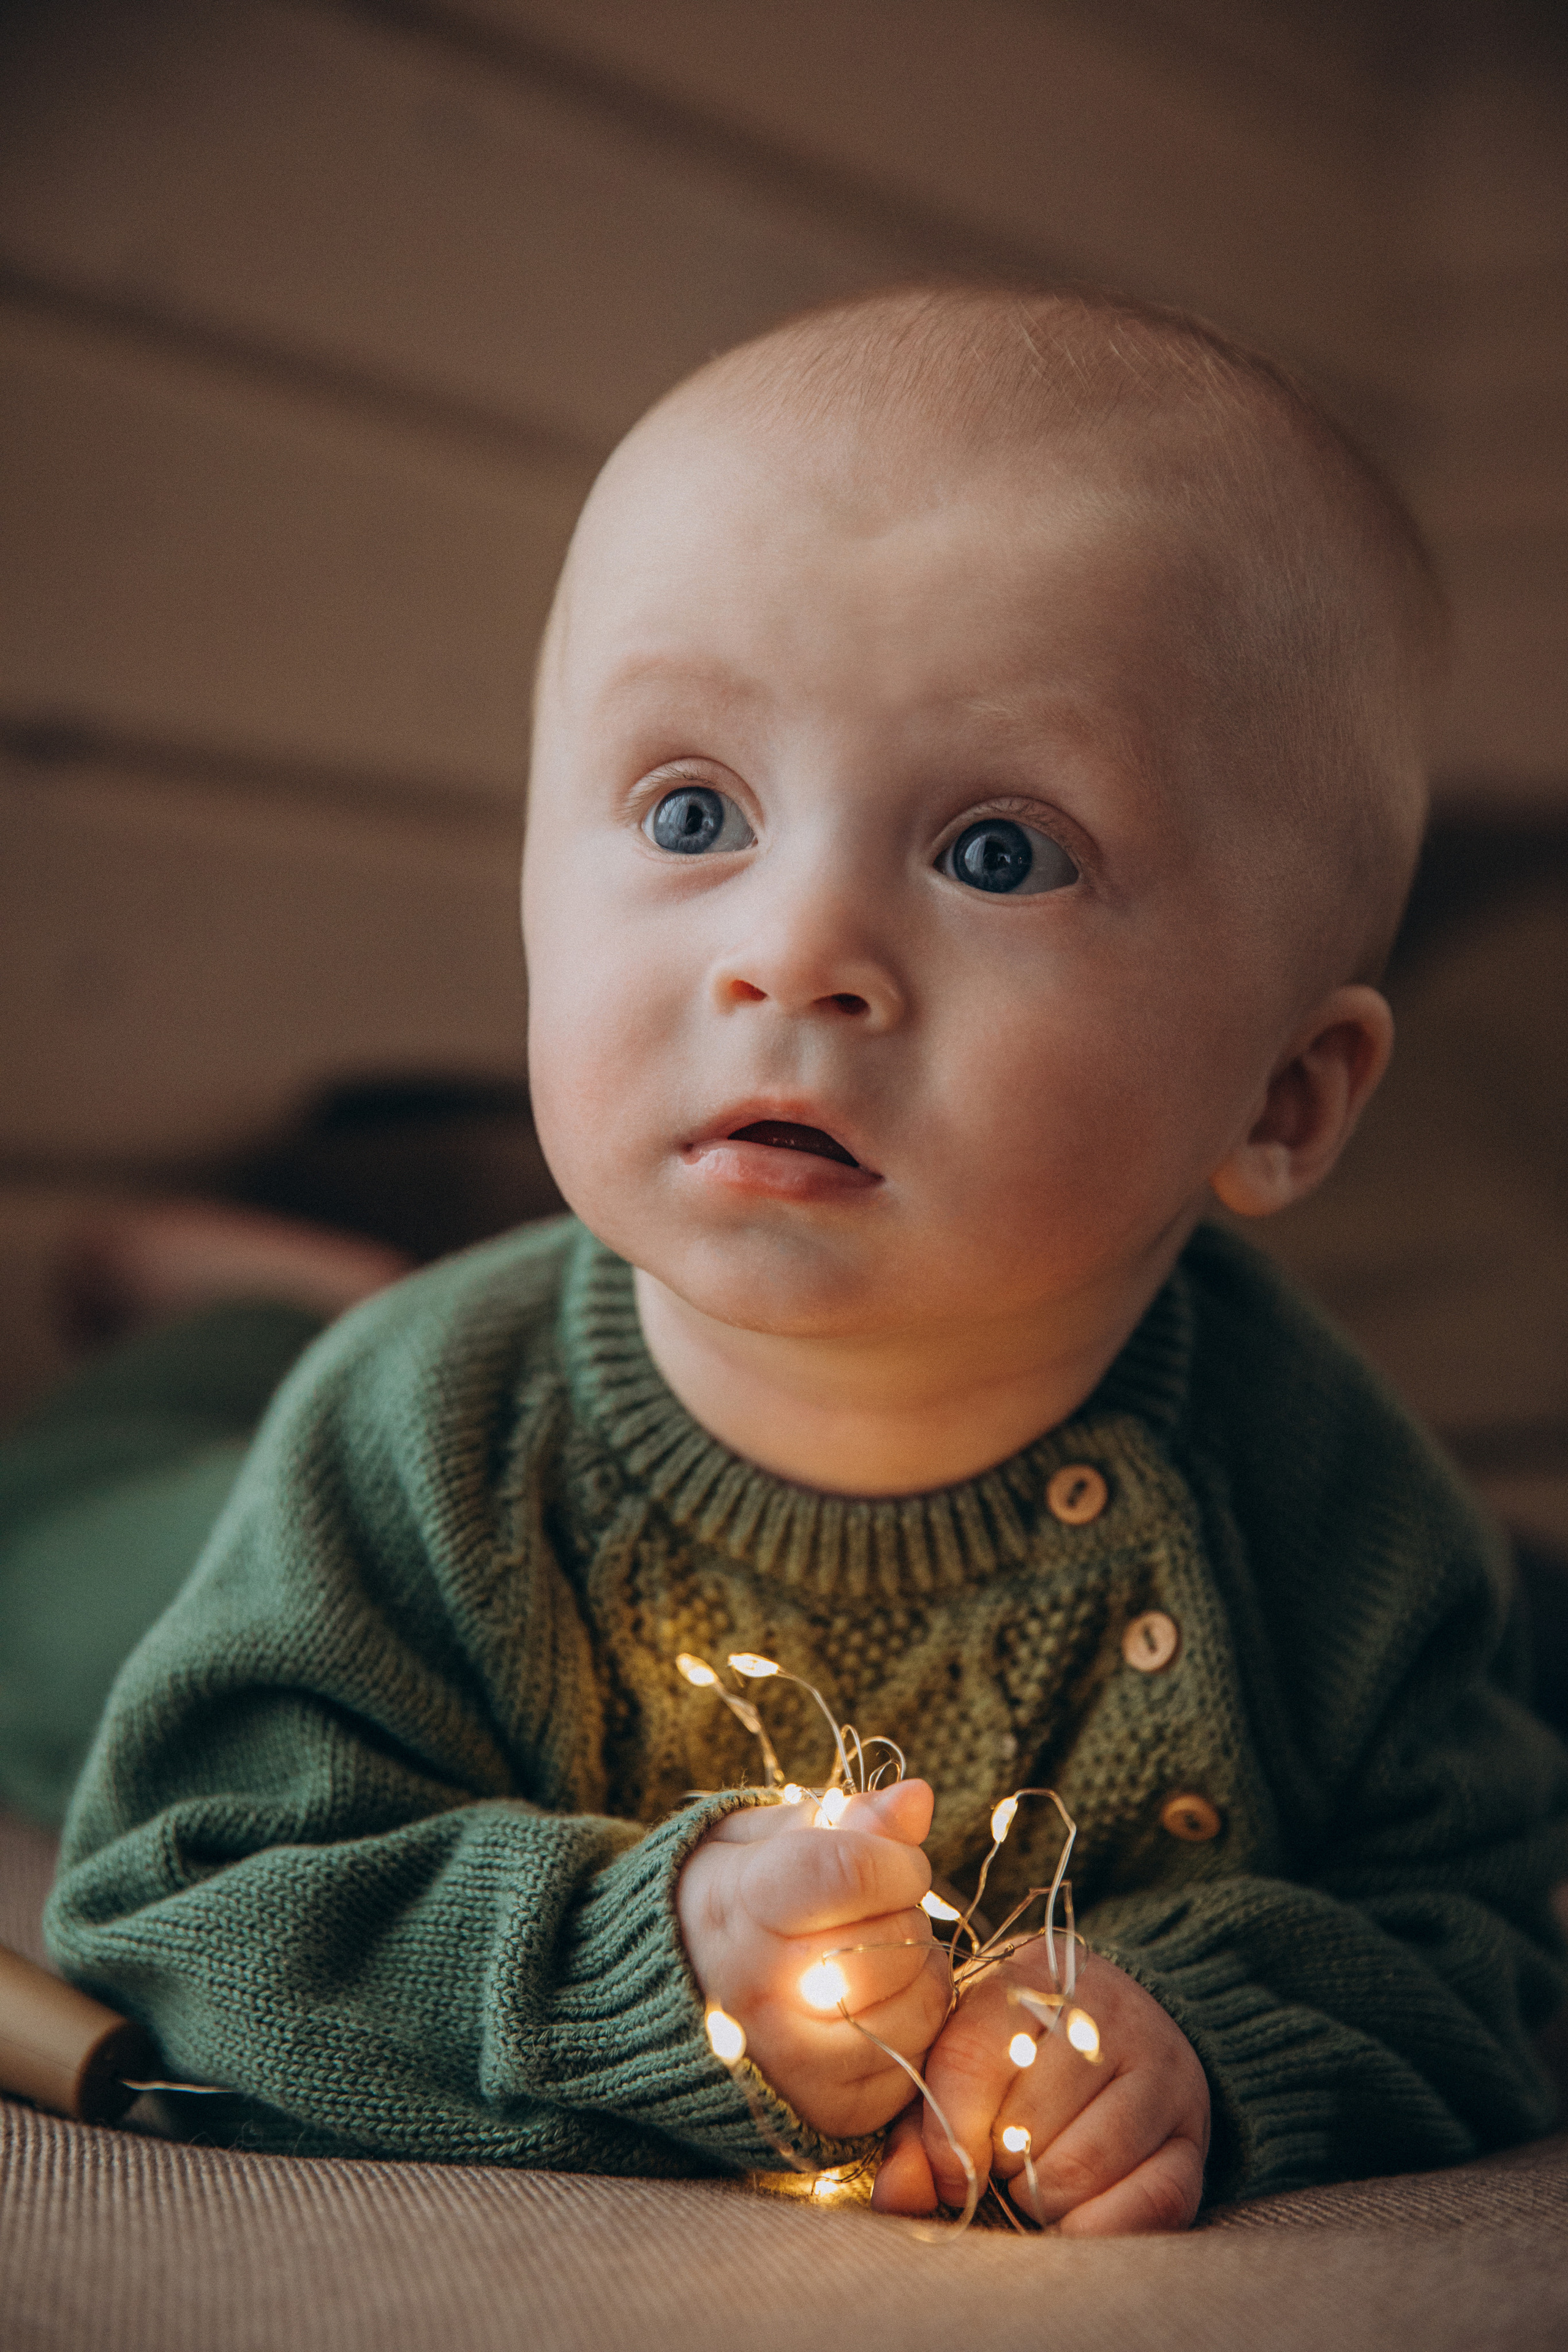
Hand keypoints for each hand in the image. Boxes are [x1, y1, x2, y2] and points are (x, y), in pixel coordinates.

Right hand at [677, 1780, 951, 2139]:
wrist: (663, 2005)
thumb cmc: (723, 1903)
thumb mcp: (758, 1840)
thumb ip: (844, 1818)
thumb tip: (919, 1798)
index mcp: (739, 1909)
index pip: (854, 1870)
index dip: (893, 1856)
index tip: (888, 1858)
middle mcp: (763, 1995)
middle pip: (895, 1937)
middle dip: (903, 1909)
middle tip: (869, 1909)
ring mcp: (797, 2063)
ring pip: (920, 2002)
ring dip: (916, 1967)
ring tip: (869, 1952)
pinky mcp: (832, 2110)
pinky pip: (918, 2058)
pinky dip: (913, 2023)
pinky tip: (871, 2002)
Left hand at [872, 1946, 1208, 2232]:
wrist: (1116, 2031)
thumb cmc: (1015, 2054)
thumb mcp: (958, 2063)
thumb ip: (919, 2130)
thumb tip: (897, 2196)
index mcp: (1032, 1973)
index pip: (972, 2055)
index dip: (947, 2130)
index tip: (947, 2168)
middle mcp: (1108, 2011)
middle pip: (1028, 2122)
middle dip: (999, 2161)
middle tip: (1000, 2155)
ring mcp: (1162, 2070)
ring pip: (1082, 2168)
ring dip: (1043, 2195)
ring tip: (1034, 2174)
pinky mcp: (1194, 2135)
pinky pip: (1149, 2204)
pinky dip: (1098, 2227)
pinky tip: (1074, 2210)